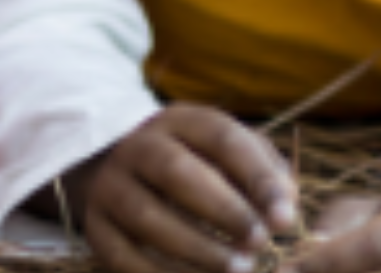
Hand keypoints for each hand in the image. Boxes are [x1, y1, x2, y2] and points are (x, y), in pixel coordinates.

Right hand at [58, 106, 298, 272]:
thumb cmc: (201, 169)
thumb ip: (265, 175)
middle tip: (259, 243)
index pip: (222, 139)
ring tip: (237, 270)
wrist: (125, 177)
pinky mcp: (95, 226)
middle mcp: (138, 147)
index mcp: (181, 122)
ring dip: (196, 248)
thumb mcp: (232, 157)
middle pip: (176, 172)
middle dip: (223, 211)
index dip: (257, 178)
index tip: (285, 219)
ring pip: (146, 216)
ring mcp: (110, 186)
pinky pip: (122, 256)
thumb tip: (285, 208)